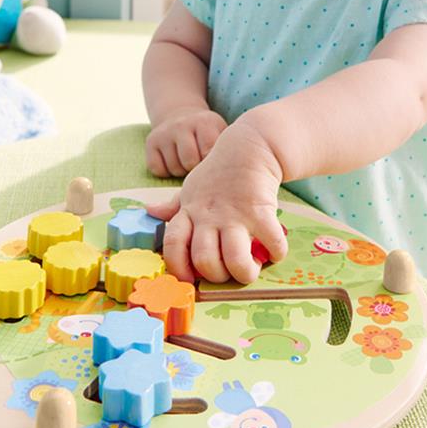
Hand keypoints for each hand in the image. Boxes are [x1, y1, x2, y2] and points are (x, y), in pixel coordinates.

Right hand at [145, 108, 227, 177]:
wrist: (182, 115)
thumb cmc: (208, 133)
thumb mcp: (221, 133)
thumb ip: (228, 149)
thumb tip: (231, 175)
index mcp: (205, 122)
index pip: (207, 153)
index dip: (211, 164)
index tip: (214, 165)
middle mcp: (182, 124)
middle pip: (189, 162)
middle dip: (195, 169)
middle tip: (199, 165)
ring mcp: (165, 133)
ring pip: (174, 167)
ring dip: (182, 171)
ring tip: (187, 162)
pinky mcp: (151, 142)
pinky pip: (157, 169)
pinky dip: (166, 171)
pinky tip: (174, 162)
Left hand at [145, 120, 288, 284]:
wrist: (249, 149)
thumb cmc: (218, 172)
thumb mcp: (190, 187)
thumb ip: (173, 206)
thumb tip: (150, 211)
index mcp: (190, 213)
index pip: (173, 245)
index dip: (178, 268)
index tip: (190, 278)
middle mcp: (209, 217)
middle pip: (205, 260)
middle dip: (217, 276)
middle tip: (228, 272)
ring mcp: (235, 215)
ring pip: (234, 259)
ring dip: (244, 272)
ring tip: (251, 269)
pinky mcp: (261, 212)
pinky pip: (270, 242)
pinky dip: (276, 253)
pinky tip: (274, 253)